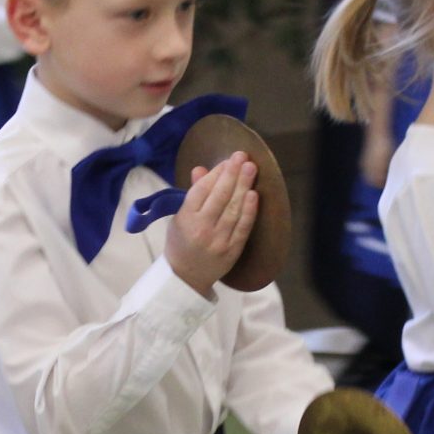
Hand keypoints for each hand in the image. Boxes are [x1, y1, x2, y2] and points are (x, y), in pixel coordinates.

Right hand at [166, 154, 258, 297]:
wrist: (185, 277)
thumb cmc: (181, 243)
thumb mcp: (180, 217)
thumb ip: (192, 194)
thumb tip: (201, 169)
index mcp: (185, 219)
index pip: (202, 190)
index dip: (217, 173)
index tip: (228, 160)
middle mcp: (201, 229)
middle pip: (220, 196)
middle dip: (232, 174)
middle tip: (242, 156)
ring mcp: (218, 241)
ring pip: (233, 209)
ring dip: (243, 186)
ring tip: (251, 168)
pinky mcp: (231, 251)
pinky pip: (242, 227)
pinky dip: (249, 211)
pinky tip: (254, 194)